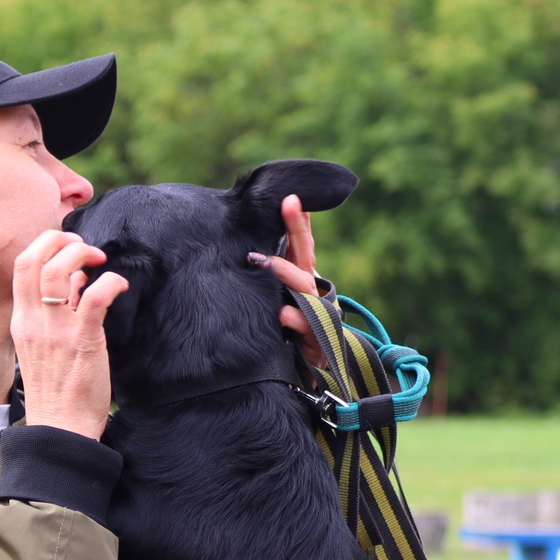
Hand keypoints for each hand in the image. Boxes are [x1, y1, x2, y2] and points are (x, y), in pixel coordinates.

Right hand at [10, 230, 126, 439]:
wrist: (61, 428)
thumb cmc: (57, 390)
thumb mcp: (44, 346)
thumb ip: (56, 313)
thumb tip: (78, 282)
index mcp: (22, 321)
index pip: (22, 266)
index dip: (45, 245)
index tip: (67, 247)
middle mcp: (34, 322)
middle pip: (35, 259)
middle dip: (61, 240)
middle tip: (86, 248)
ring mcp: (56, 332)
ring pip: (60, 271)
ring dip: (83, 255)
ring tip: (101, 261)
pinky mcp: (82, 342)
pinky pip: (95, 297)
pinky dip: (110, 282)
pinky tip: (120, 286)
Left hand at [250, 194, 327, 369]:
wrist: (315, 362)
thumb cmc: (290, 322)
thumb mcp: (278, 294)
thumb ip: (268, 271)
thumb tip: (243, 245)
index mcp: (302, 274)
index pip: (302, 241)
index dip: (298, 219)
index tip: (289, 196)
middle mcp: (310, 287)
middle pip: (305, 254)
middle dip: (298, 229)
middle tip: (288, 205)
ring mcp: (315, 311)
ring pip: (304, 287)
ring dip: (286, 273)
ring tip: (266, 261)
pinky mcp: (315, 337)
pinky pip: (306, 326)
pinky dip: (294, 318)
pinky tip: (281, 313)